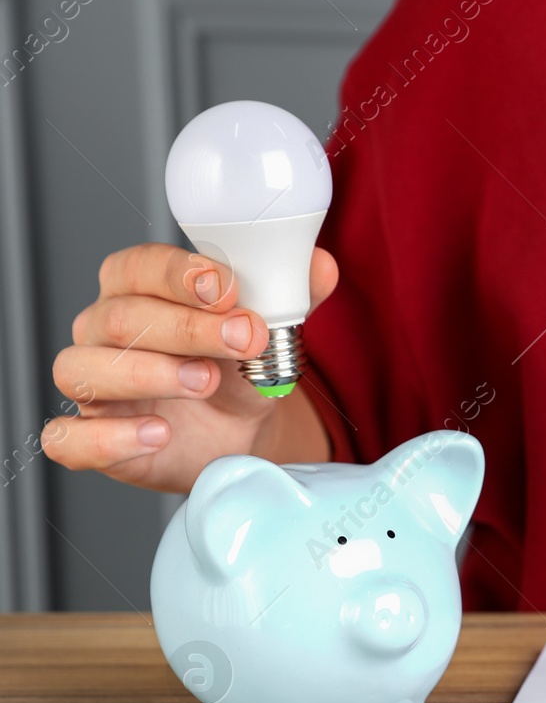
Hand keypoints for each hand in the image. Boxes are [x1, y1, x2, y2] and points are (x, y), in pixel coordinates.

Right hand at [43, 243, 337, 493]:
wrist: (237, 433)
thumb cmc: (237, 372)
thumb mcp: (269, 334)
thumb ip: (291, 298)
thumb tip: (320, 265)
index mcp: (138, 290)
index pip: (137, 266)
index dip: (179, 274)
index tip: (227, 288)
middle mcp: (103, 331)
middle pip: (120, 317)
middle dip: (187, 327)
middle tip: (243, 340)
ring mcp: (92, 385)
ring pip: (84, 368)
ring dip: (149, 373)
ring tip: (205, 381)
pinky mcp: (90, 437)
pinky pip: (69, 437)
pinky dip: (107, 437)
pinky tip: (156, 433)